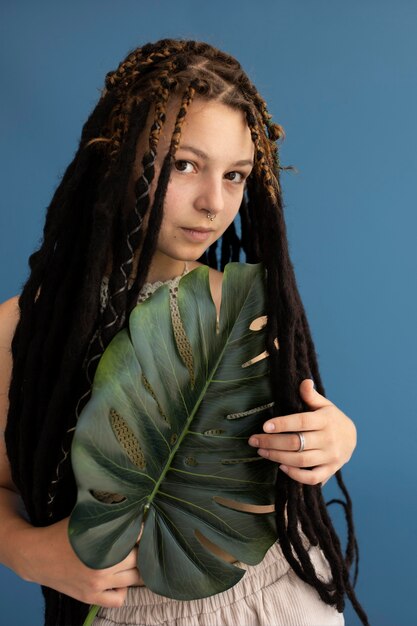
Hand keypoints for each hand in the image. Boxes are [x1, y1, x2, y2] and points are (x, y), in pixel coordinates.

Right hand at [17, 517, 142, 606]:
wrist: (37, 556)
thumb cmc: (62, 533)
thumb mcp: (85, 517)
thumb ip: (108, 514)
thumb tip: (131, 506)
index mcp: (102, 542)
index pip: (137, 535)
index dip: (141, 529)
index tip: (141, 525)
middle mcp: (102, 565)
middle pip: (138, 558)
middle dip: (139, 549)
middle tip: (136, 543)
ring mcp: (97, 584)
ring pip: (133, 579)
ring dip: (135, 568)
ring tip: (131, 559)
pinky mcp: (90, 597)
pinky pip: (118, 600)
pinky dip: (122, 591)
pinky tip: (118, 580)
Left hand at [248, 379, 356, 484]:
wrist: (352, 438)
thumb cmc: (331, 419)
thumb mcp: (324, 405)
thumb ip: (311, 395)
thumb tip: (305, 381)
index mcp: (326, 420)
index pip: (302, 421)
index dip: (283, 424)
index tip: (264, 425)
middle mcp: (329, 439)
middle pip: (297, 442)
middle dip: (272, 442)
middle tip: (254, 440)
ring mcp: (330, 457)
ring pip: (301, 460)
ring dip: (278, 457)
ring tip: (262, 451)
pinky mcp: (330, 471)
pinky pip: (312, 478)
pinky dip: (296, 475)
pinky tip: (281, 467)